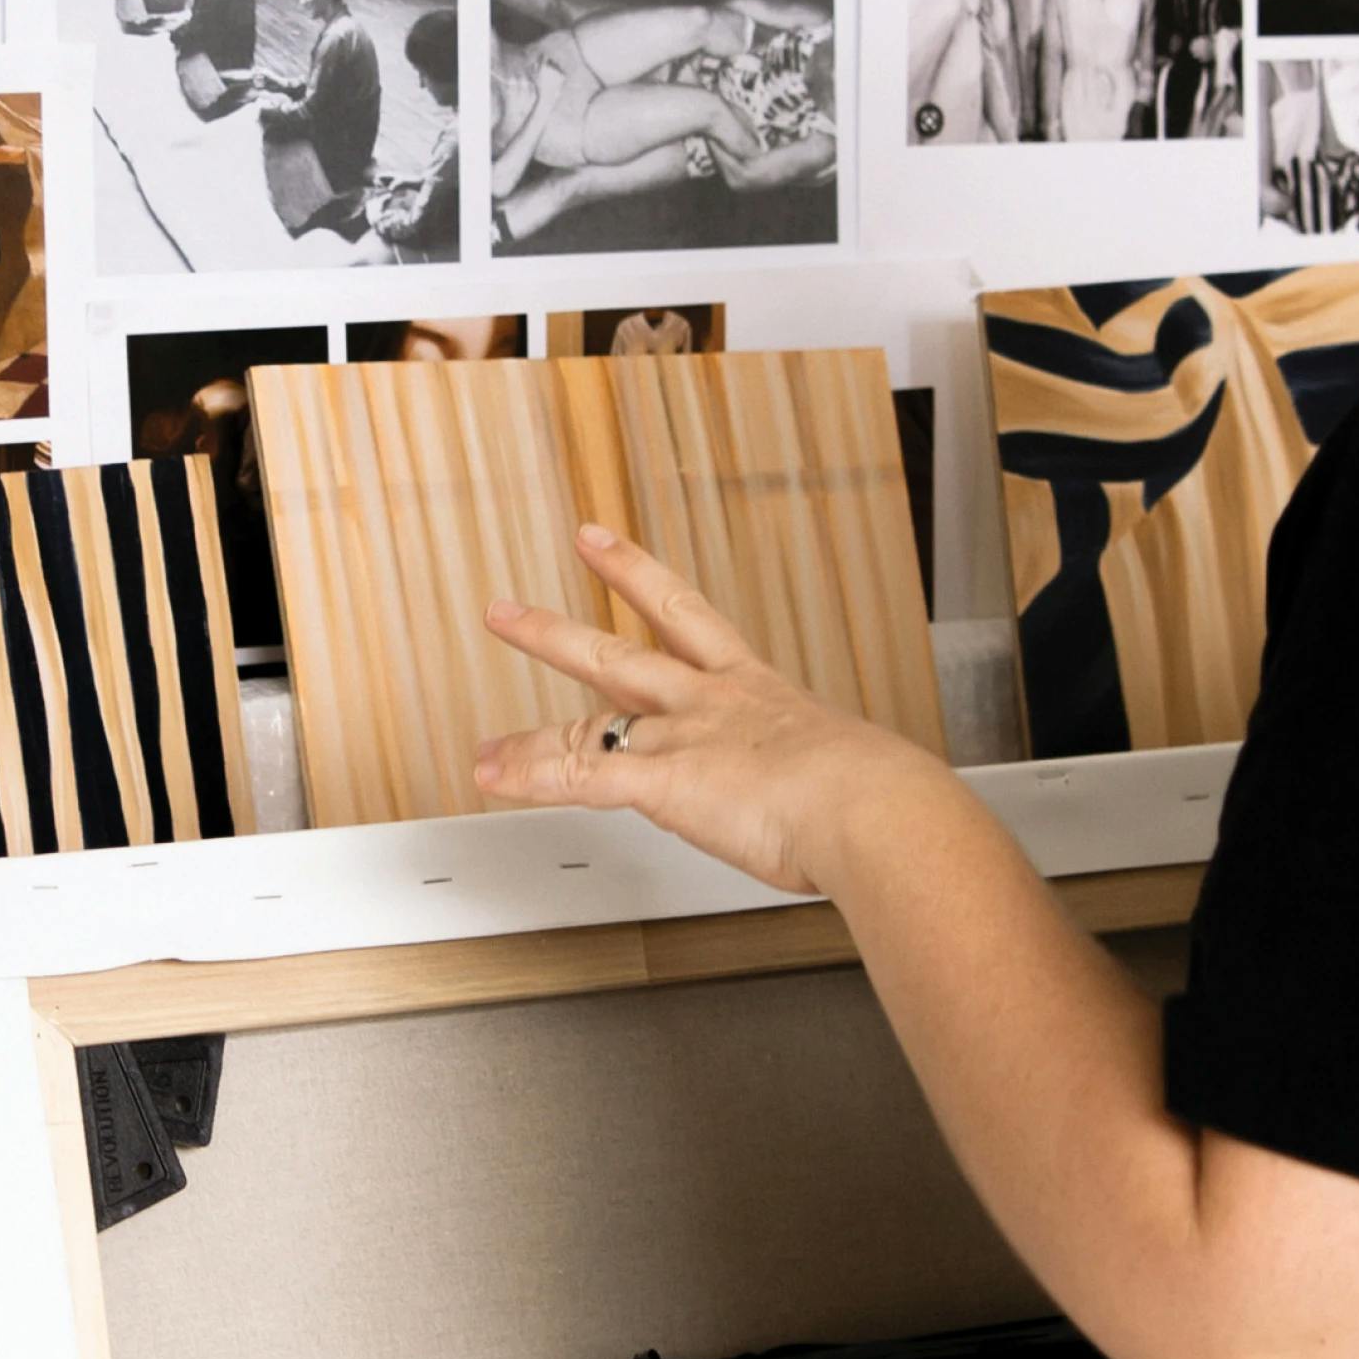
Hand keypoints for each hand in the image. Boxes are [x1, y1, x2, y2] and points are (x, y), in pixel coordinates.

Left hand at [475, 524, 923, 897]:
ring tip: (482, 731)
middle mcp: (711, 703)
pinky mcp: (664, 782)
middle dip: (556, 632)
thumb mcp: (847, 768)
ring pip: (590, 710)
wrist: (873, 808)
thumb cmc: (876, 799)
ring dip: (529, 716)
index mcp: (756, 690)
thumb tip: (835, 809)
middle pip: (620, 653)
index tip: (605, 548)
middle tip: (510, 612)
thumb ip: (819, 778)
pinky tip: (491, 775)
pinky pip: (580, 776)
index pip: (688, 619)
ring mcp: (683, 738)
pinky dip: (529, 777)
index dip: (639, 577)